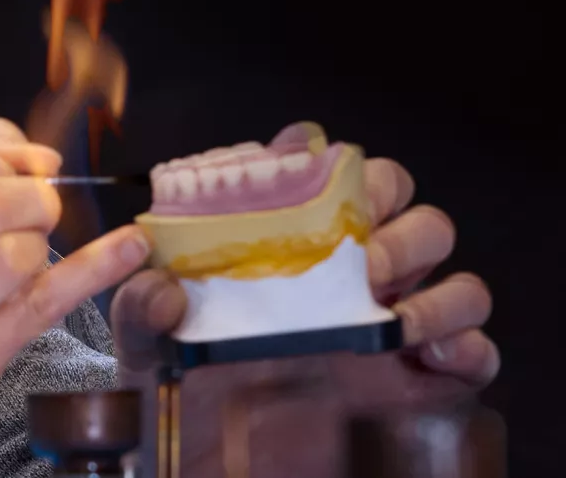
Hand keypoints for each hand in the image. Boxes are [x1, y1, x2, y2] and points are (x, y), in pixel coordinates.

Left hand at [110, 151, 498, 476]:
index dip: (338, 168)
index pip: (337, 172)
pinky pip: (474, 349)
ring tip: (392, 319)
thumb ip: (142, 303)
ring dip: (435, 289)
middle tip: (359, 266)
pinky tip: (432, 357)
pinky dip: (468, 346)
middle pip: (409, 208)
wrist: (211, 456)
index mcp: (293, 238)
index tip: (319, 184)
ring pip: (454, 274)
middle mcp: (351, 267)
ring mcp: (394, 317)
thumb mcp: (147, 338)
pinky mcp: (423, 375)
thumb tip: (164, 289)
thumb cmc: (184, 380)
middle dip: (394, 227)